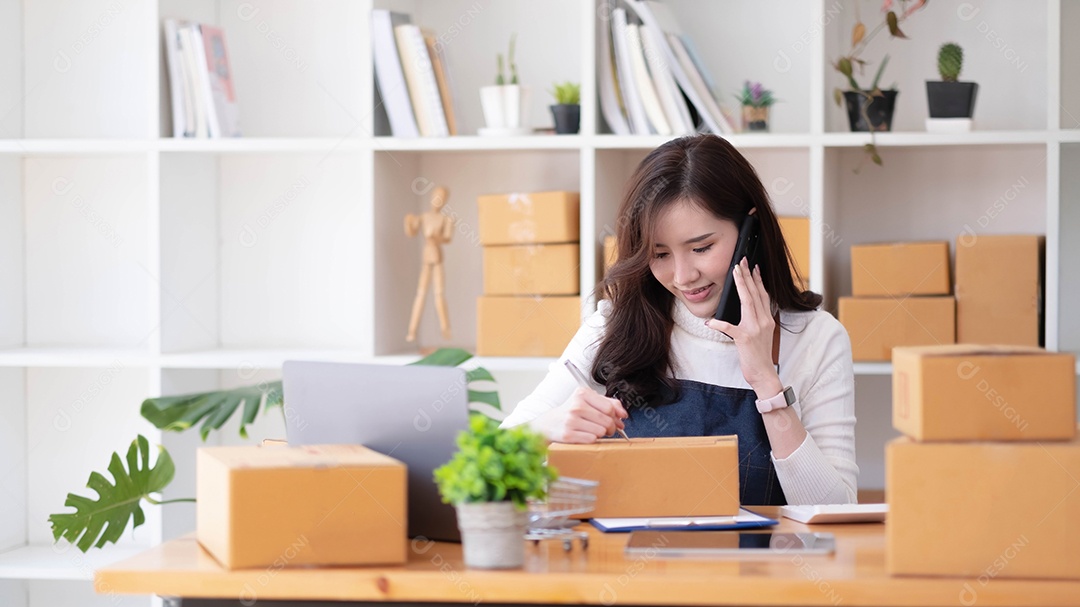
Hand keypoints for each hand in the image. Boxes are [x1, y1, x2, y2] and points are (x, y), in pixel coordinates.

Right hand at [530, 387, 627, 442]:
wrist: (548, 424)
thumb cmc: (570, 412)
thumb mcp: (587, 401)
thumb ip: (608, 403)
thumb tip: (623, 414)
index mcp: (582, 394)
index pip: (609, 407)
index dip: (615, 416)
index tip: (616, 420)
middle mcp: (576, 406)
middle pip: (607, 420)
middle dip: (611, 427)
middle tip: (607, 429)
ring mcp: (571, 420)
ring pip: (601, 431)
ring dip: (601, 434)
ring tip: (594, 431)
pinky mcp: (568, 434)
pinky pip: (591, 440)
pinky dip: (591, 440)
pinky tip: (585, 435)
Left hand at [706, 258, 782, 397]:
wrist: (764, 374)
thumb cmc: (759, 355)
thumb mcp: (761, 334)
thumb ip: (757, 319)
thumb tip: (748, 307)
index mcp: (767, 319)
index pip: (763, 295)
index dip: (758, 279)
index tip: (754, 266)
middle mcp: (763, 321)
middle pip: (755, 293)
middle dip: (748, 276)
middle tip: (742, 261)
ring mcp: (755, 329)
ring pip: (748, 302)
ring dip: (741, 286)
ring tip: (736, 272)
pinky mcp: (744, 339)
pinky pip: (729, 328)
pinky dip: (719, 324)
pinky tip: (709, 321)